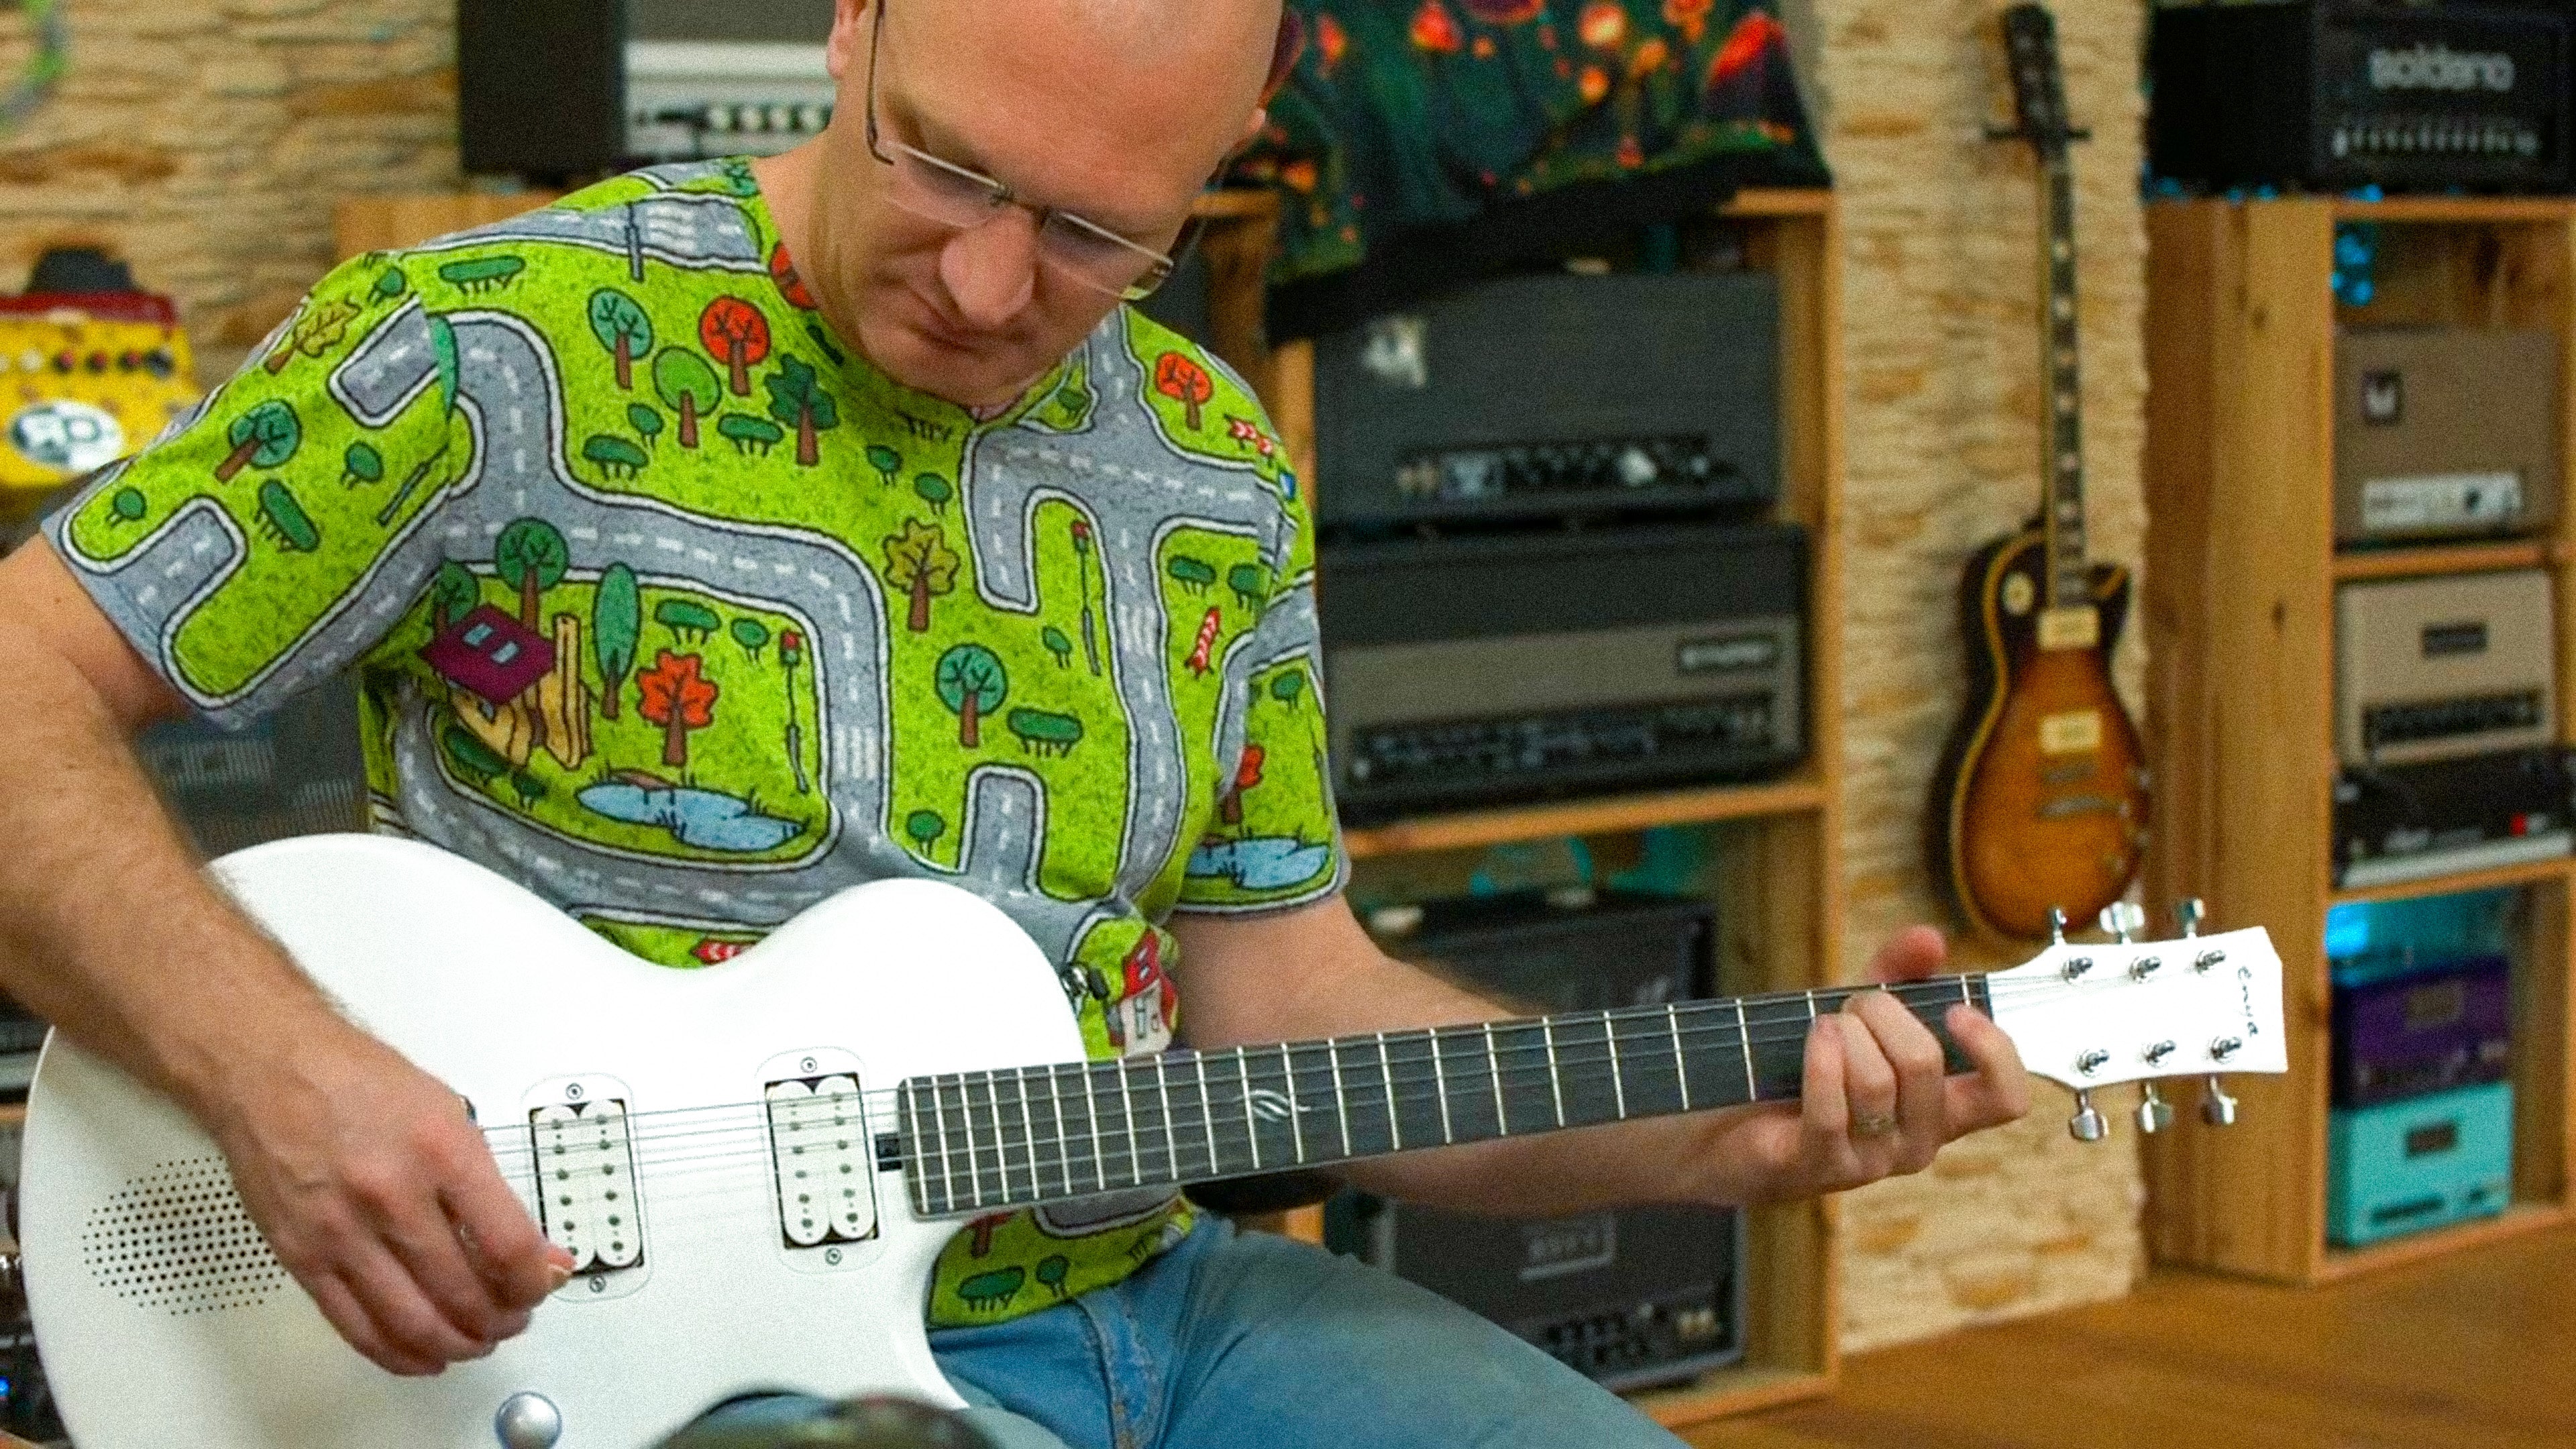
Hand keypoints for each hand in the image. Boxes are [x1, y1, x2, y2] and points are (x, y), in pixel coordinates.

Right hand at [205, 1014, 573, 1375]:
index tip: (543, 1283)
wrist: (269, 1069)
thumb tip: (535, 1249)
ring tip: (479, 1338)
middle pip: (464, 1293)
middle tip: (515, 1316)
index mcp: (441, 1152)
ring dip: (459, 1344)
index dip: (535, 1281)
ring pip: (413, 1323)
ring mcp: (342, 1233)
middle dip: (503, 1318)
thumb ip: (491, 1185)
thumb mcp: (448, 1112)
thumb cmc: (359, 1081)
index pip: (508, 1245)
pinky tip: (427, 1355)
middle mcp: (392, 1197)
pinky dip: (400, 1354)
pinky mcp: (302, 1258)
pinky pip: (357, 1328)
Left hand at [1688, 925, 2031, 1205]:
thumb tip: (1931, 939)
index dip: (1993, 1049)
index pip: (2005, 1097)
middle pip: (1925, 1063)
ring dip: (1844, 1033)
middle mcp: (1918, 1141)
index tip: (1956, 1009)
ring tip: (1823, 1025)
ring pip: (1876, 1080)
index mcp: (1944, 1108)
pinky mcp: (1821, 1166)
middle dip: (1883, 1012)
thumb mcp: (1860, 1015)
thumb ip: (1899, 974)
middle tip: (1853, 1005)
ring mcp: (1872, 1161)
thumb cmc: (1812, 1069)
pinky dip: (1821, 1060)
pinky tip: (1814, 1036)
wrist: (1735, 1127)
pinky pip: (1832, 1108)